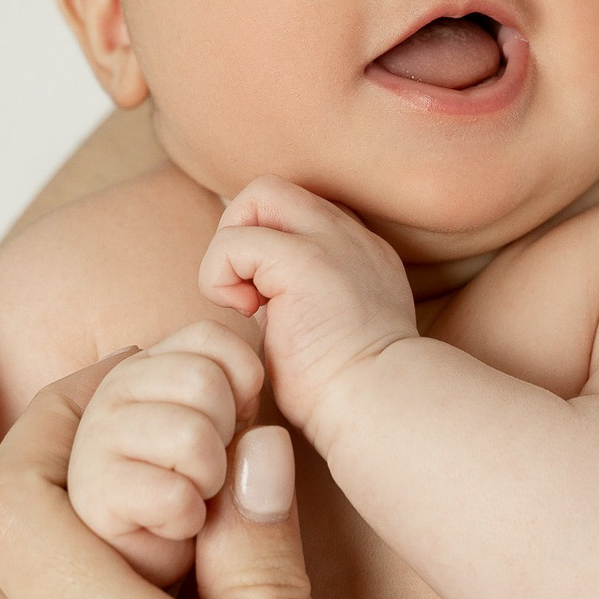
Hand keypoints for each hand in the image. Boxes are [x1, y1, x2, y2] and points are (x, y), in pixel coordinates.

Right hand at [69, 320, 266, 584]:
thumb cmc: (212, 526)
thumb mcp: (236, 452)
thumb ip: (242, 411)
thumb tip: (258, 389)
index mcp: (144, 373)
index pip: (210, 336)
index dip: (243, 378)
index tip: (238, 420)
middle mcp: (104, 400)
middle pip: (202, 376)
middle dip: (227, 433)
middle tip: (207, 474)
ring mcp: (85, 451)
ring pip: (192, 432)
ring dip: (212, 480)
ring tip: (190, 503)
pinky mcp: (84, 506)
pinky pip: (173, 493)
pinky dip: (190, 519)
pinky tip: (171, 533)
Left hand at [200, 177, 417, 431]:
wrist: (377, 407)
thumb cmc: (348, 393)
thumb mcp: (330, 330)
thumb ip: (300, 301)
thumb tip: (255, 297)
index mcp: (363, 254)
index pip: (301, 214)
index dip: (268, 244)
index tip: (262, 299)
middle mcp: (352, 237)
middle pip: (277, 191)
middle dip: (243, 230)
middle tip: (244, 290)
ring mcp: (332, 241)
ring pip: (259, 194)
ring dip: (232, 247)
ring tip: (244, 301)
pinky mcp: (303, 260)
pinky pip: (236, 240)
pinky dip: (221, 274)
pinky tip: (242, 312)